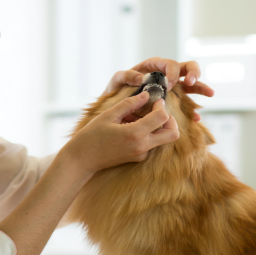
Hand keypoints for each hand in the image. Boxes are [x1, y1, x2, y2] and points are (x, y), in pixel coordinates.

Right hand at [62, 91, 178, 175]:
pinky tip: (130, 127)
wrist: (82, 159)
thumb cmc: (91, 135)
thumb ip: (129, 104)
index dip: (161, 106)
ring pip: (163, 139)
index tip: (154, 100)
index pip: (162, 117)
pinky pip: (151, 144)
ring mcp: (141, 154)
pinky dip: (147, 133)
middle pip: (172, 134)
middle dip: (170, 120)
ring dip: (157, 126)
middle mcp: (142, 146)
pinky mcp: (138, 158)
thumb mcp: (108, 115)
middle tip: (158, 111)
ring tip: (138, 118)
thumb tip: (146, 95)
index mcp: (135, 133)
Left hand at [101, 57, 214, 121]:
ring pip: (192, 85)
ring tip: (210, 94)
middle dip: (194, 73)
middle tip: (193, 82)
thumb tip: (141, 78)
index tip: (170, 84)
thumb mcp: (116, 81)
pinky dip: (192, 111)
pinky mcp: (172, 102)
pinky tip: (196, 118)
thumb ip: (126, 76)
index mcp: (153, 67)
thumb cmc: (115, 91)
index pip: (169, 64)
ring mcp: (171, 89)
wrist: (114, 109)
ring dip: (201, 88)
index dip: (173, 72)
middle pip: (187, 68)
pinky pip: (186, 104)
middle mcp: (165, 76)